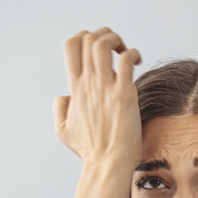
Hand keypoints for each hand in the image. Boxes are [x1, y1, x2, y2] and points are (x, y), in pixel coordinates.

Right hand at [53, 27, 142, 163]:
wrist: (107, 164)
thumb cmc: (90, 151)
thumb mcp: (63, 130)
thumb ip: (60, 108)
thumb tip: (64, 95)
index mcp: (75, 88)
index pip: (71, 45)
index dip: (85, 36)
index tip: (100, 51)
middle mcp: (88, 84)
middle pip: (87, 38)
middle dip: (103, 33)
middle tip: (116, 48)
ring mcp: (105, 88)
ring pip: (102, 43)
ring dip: (116, 39)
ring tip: (126, 52)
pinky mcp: (123, 95)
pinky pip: (126, 60)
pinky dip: (133, 53)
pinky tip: (137, 61)